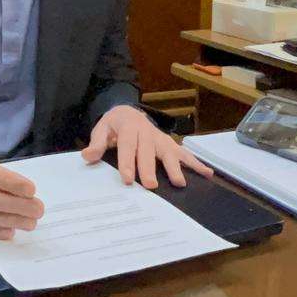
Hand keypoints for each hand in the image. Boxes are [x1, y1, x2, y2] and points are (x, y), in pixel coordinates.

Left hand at [80, 105, 212, 188]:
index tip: (128, 180)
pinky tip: (208, 173)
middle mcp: (147, 132)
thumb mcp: (101, 129)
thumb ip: (96, 143)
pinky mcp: (170, 143)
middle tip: (151, 186)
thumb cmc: (114, 125)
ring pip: (169, 152)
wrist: (128, 110)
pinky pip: (184, 153)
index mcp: (128, 127)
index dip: (127, 162)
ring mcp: (161, 138)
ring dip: (175, 167)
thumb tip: (87, 156)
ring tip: (180, 183)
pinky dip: (196, 163)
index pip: (127, 146)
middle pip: (148, 151)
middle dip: (150, 168)